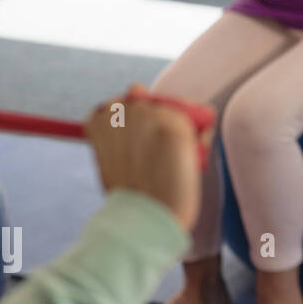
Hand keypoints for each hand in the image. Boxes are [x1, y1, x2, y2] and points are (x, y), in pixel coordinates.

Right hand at [84, 85, 213, 231]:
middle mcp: (121, 107)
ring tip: (167, 166)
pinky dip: (202, 142)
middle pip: (160, 105)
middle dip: (164, 129)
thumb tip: (135, 84)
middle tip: (156, 163)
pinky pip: (202, 122)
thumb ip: (127, 122)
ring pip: (182, 113)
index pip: (133, 104)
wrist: (146, 218)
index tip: (140, 154)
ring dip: (184, 135)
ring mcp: (146, 114)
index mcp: (100, 115)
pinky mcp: (172, 124)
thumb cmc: (134, 191)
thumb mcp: (120, 153)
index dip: (144, 130)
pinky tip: (186, 163)